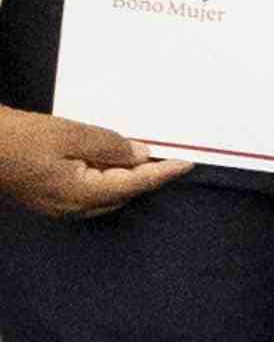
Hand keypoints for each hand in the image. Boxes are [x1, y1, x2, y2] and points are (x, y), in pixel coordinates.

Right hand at [0, 105, 186, 221]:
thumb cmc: (18, 138)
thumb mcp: (70, 134)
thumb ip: (110, 145)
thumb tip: (140, 154)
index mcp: (84, 194)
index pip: (136, 183)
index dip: (163, 172)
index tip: (187, 163)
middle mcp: (76, 208)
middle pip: (124, 192)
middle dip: (145, 175)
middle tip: (166, 154)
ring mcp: (62, 207)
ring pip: (107, 193)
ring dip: (125, 176)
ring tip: (139, 154)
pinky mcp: (52, 199)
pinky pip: (90, 190)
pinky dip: (105, 176)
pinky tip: (107, 160)